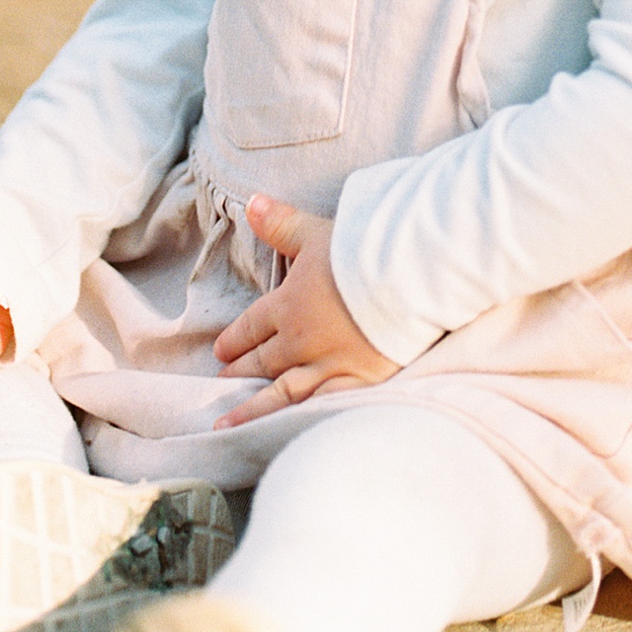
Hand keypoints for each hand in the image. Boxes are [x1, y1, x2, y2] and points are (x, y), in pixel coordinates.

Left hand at [212, 196, 397, 426]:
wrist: (410, 277)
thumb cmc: (364, 250)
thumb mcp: (317, 231)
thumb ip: (281, 223)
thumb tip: (251, 203)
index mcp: (289, 305)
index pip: (252, 326)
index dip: (235, 339)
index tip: (220, 351)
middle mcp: (302, 341)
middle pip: (264, 360)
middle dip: (241, 371)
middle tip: (224, 381)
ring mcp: (330, 366)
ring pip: (283, 392)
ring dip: (253, 407)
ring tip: (228, 423)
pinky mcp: (361, 382)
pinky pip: (321, 406)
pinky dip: (300, 418)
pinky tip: (286, 429)